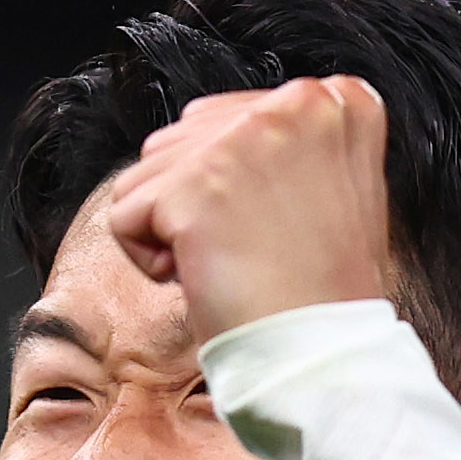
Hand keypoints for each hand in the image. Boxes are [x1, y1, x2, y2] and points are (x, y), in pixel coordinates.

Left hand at [105, 77, 391, 344]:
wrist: (320, 358)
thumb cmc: (318, 295)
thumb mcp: (328, 190)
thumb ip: (279, 147)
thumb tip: (200, 134)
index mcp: (336, 101)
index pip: (226, 121)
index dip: (232, 189)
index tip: (279, 233)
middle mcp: (298, 101)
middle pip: (182, 140)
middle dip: (196, 205)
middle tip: (254, 254)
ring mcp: (245, 138)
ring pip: (147, 172)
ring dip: (170, 231)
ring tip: (232, 265)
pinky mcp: (196, 183)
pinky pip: (124, 216)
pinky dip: (150, 262)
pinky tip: (206, 278)